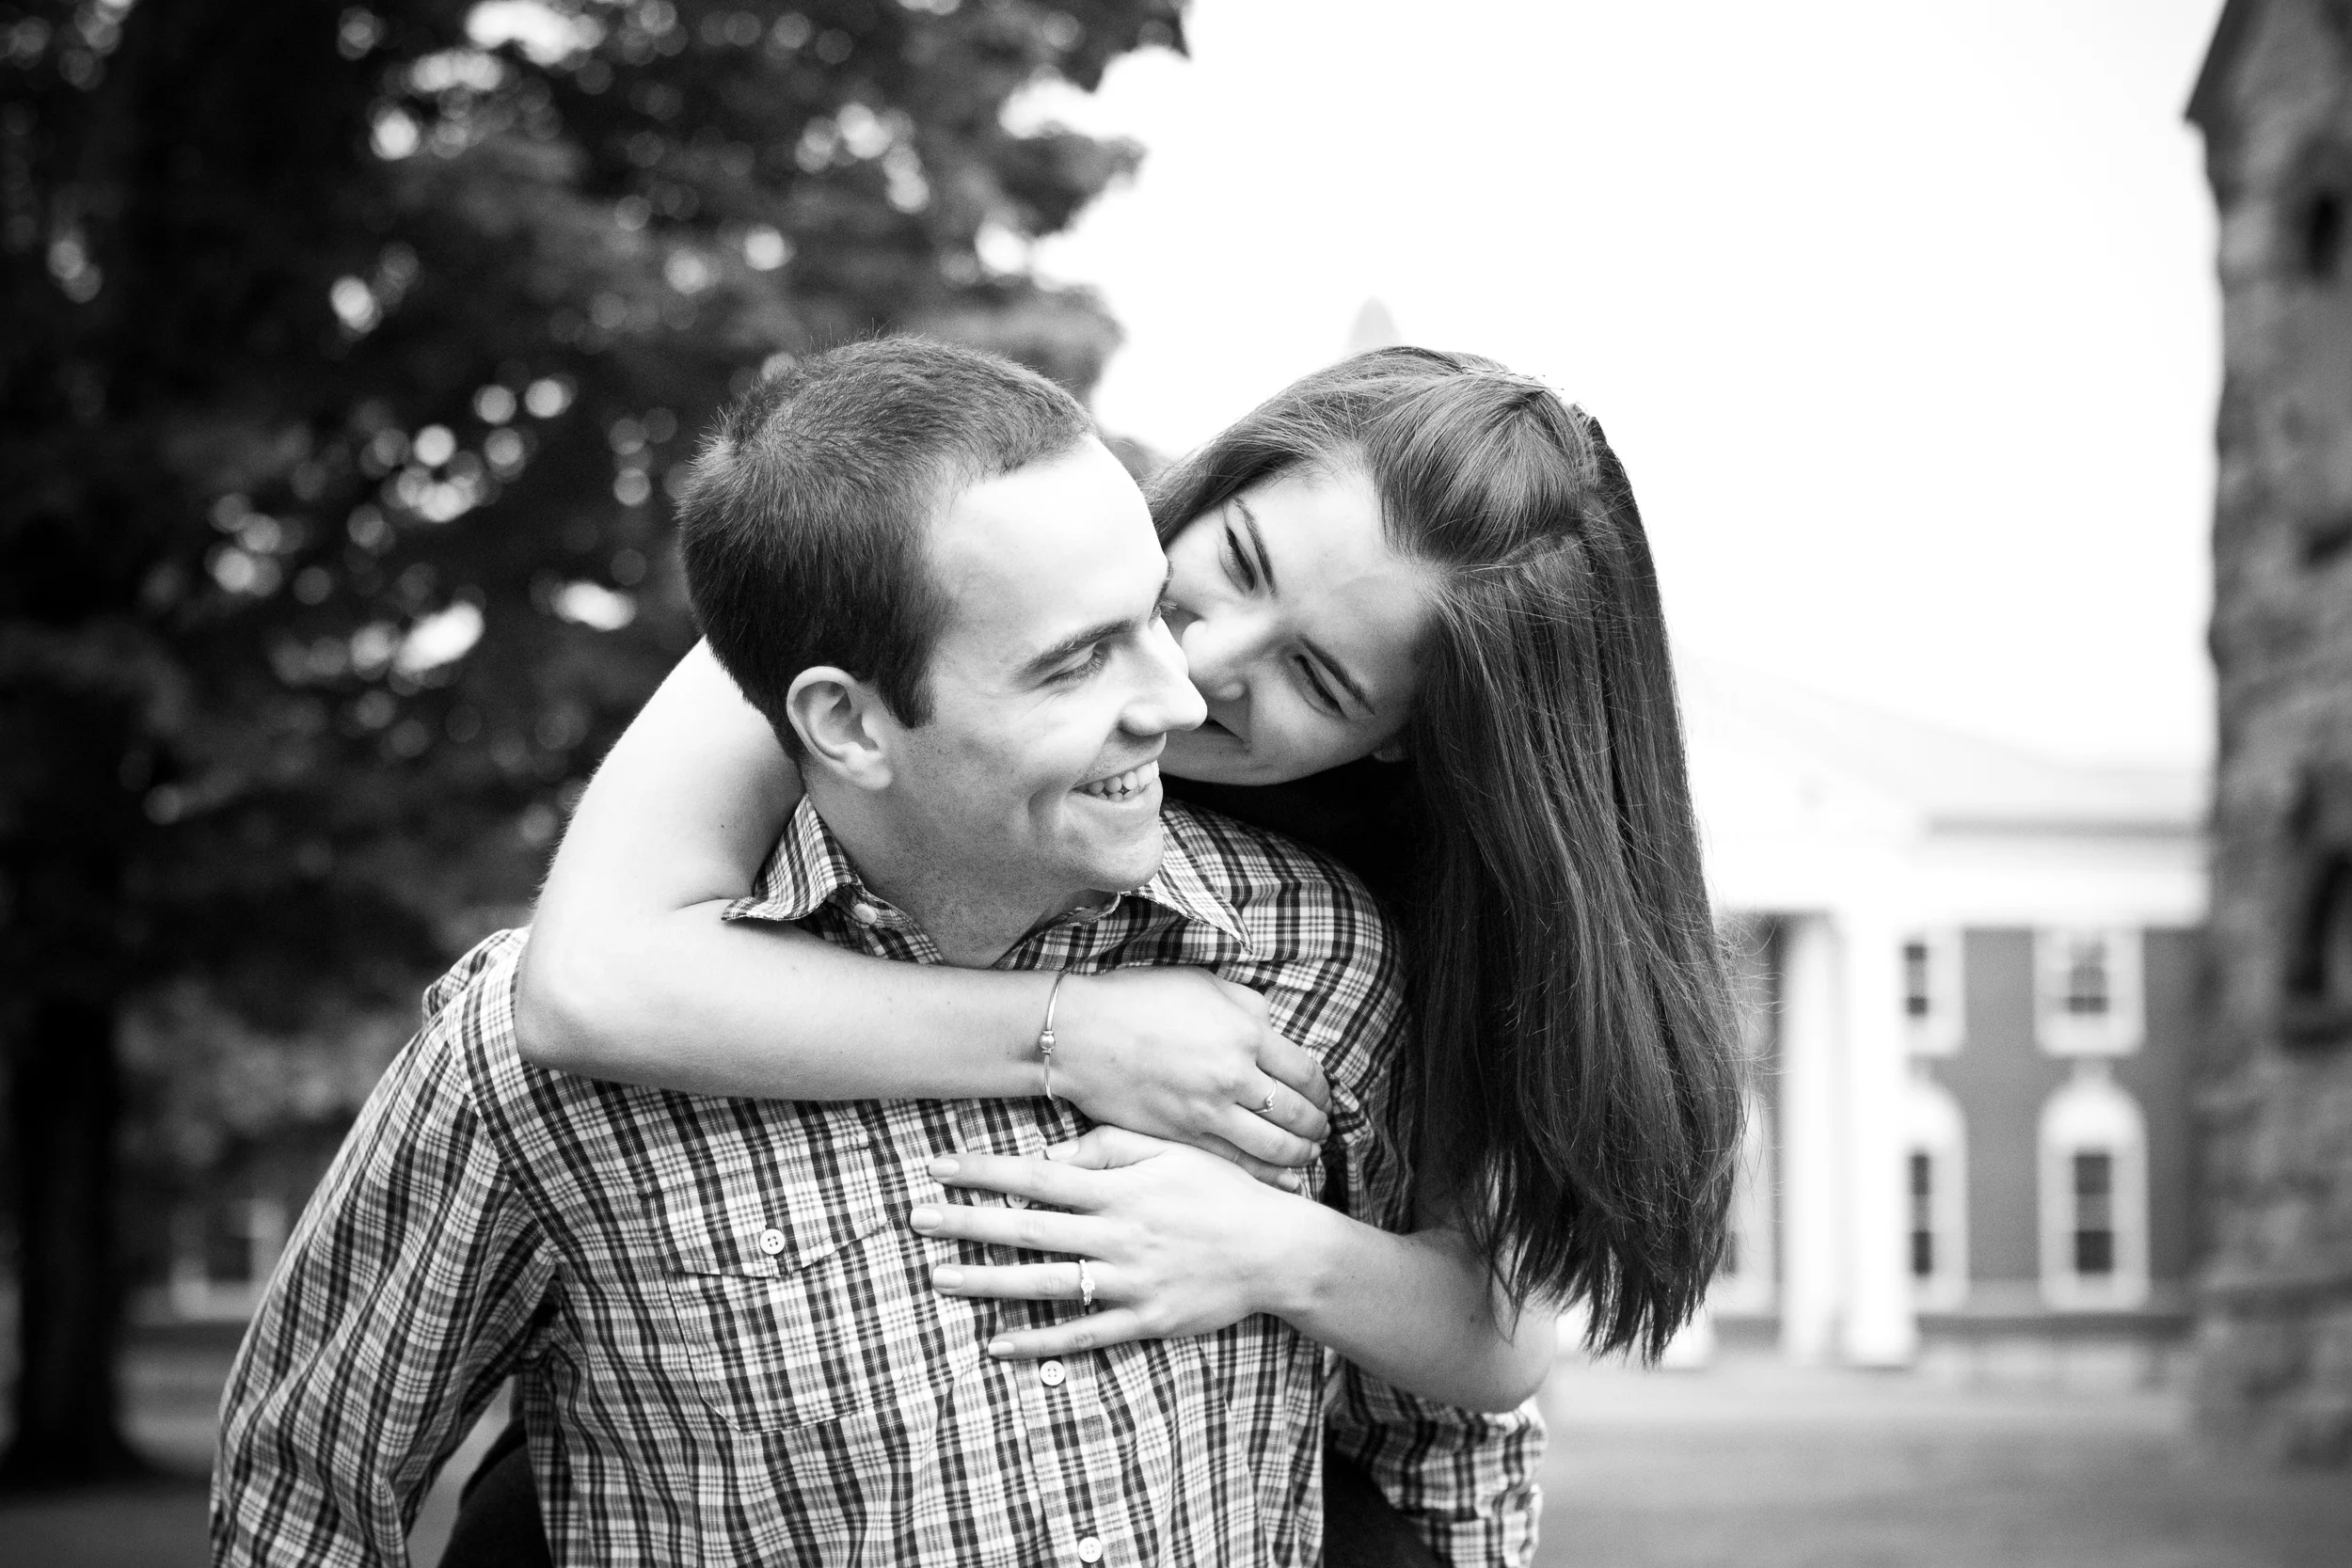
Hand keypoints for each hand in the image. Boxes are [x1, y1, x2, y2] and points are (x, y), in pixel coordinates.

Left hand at [911, 1128, 1321, 1358]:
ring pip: (1045, 1283)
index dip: (984, 1171)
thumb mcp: (1171, 1152)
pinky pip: (1082, 1335)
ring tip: (939, 1278)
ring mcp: (1129, 1282)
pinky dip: (1038, 1342)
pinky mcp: (1144, 1321)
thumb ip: (1111, 1148)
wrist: (1276, 1250)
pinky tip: (996, 1344)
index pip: (1038, 1176)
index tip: (937, 1167)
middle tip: (916, 1219)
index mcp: (1121, 1189)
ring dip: (987, 1281)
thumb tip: (1054, 1157)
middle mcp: (1117, 1235)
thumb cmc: (1220, 1192)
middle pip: (1028, 1228)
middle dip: (968, 1223)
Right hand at [1047, 968, 1330, 1181]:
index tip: (1324, 1096)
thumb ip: (1249, 1007)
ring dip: (1300, 1154)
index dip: (1322, 1090)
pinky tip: (1280, 1176)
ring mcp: (1208, 1112)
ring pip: (1274, 1147)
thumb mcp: (1205, 984)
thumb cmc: (1139, 999)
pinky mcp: (1184, 1138)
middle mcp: (1234, 1077)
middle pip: (1298, 1114)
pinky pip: (1237, 1164)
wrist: (1081, 1034)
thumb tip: (1275, 1029)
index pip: (1306, 1073)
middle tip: (1322, 1129)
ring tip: (1306, 1154)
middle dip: (1317, 1126)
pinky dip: (1267, 1175)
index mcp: (1246, 1034)